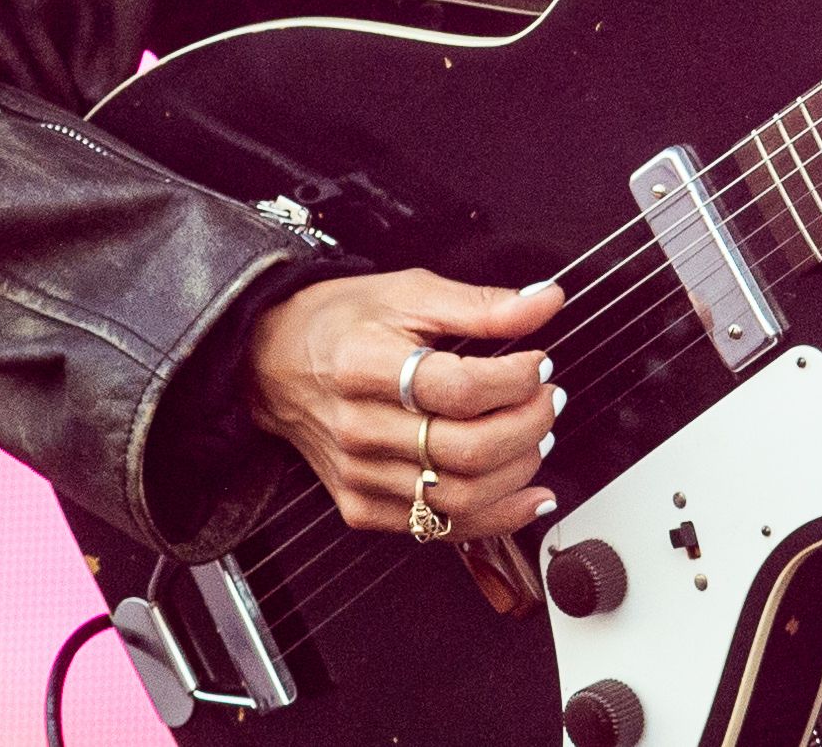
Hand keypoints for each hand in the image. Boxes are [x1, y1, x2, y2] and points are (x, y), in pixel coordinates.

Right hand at [244, 270, 563, 536]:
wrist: (272, 361)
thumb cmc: (339, 323)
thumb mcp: (409, 293)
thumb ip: (482, 305)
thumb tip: (546, 302)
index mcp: (365, 366)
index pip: (459, 389)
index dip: (516, 380)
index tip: (538, 364)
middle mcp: (358, 428)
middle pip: (466, 450)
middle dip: (529, 425)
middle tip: (549, 399)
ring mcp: (358, 475)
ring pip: (460, 497)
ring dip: (519, 470)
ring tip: (538, 437)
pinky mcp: (360, 507)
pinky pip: (439, 528)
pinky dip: (496, 517)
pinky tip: (529, 495)